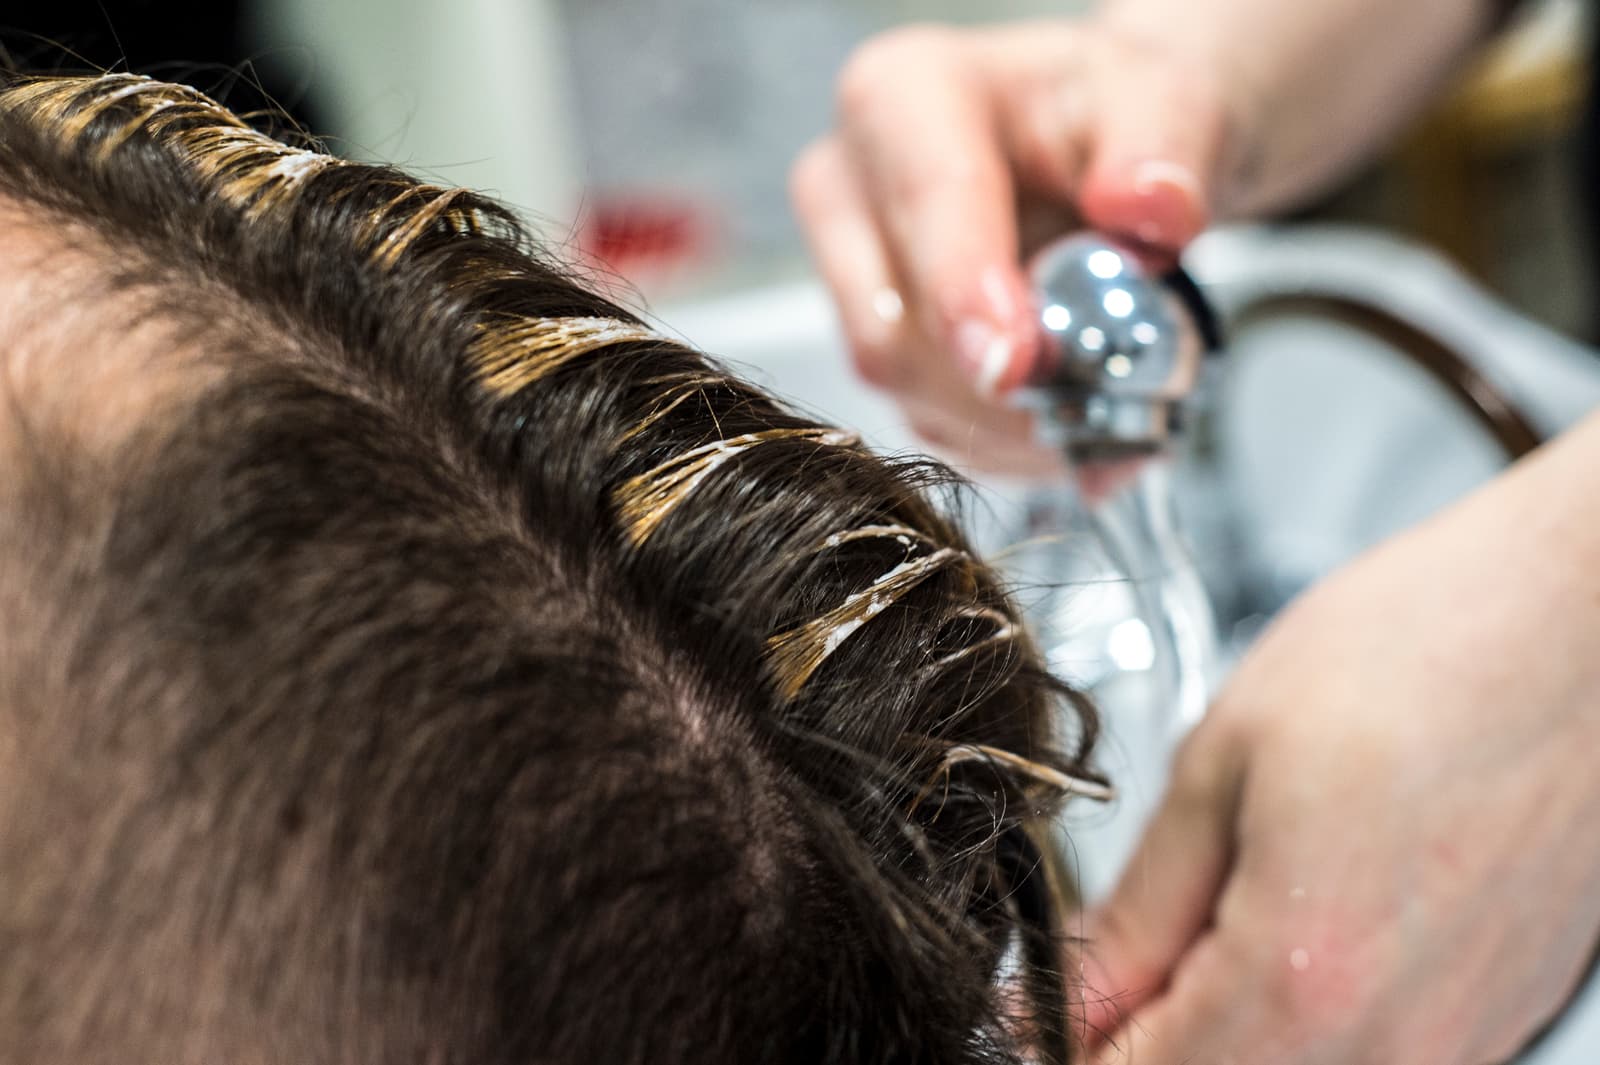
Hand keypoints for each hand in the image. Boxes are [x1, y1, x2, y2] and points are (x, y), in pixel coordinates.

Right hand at [789, 19, 1237, 471]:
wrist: (1106, 153)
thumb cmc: (1119, 115)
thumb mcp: (1167, 98)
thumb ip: (1165, 145)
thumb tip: (1149, 206)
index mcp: (901, 97)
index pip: (926, 202)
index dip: (966, 292)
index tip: (1017, 363)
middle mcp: (846, 187)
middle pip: (893, 326)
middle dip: (1006, 379)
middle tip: (1108, 393)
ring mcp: (848, 275)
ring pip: (905, 388)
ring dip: (1012, 418)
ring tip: (1104, 393)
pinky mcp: (875, 343)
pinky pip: (925, 420)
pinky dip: (1007, 437)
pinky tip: (1067, 407)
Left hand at [1078, 418, 1599, 1063]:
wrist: (1590, 612)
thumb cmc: (1427, 650)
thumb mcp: (1225, 760)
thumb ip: (1138, 914)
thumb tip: (1065, 999)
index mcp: (1305, 979)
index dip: (1064, 1045)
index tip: (1036, 999)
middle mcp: (1400, 1046)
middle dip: (1141, 1043)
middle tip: (1111, 956)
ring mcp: (1463, 1045)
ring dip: (1220, 1035)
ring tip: (1206, 920)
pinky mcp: (1498, 1020)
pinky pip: (1372, 1062)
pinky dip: (1301, 1023)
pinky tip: (1289, 927)